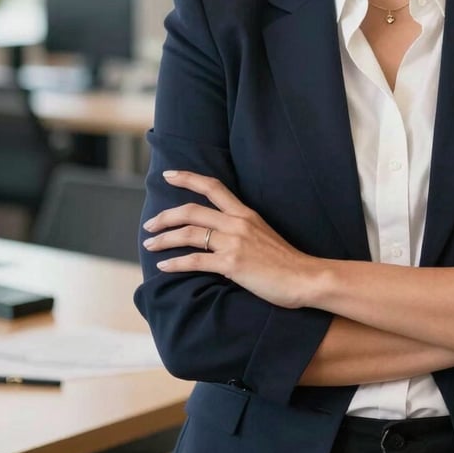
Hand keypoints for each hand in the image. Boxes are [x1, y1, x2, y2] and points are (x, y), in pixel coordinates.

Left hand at [142, 170, 319, 308]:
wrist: (304, 277)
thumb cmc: (285, 261)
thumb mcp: (263, 234)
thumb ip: (241, 230)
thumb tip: (219, 235)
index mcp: (245, 213)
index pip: (213, 186)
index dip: (188, 178)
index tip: (169, 175)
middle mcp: (237, 223)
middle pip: (192, 211)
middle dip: (165, 217)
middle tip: (149, 225)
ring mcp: (234, 242)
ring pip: (189, 233)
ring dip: (164, 239)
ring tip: (150, 245)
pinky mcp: (232, 264)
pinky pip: (195, 260)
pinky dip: (175, 263)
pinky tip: (163, 266)